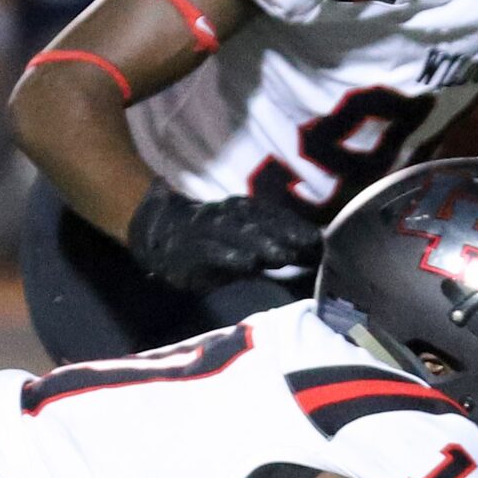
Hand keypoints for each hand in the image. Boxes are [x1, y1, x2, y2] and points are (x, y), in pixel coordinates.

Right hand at [127, 186, 324, 292]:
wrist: (158, 238)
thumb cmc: (211, 245)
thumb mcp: (243, 245)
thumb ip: (274, 249)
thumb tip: (313, 254)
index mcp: (241, 211)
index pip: (272, 215)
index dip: (295, 225)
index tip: (318, 240)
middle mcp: (226, 214)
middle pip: (259, 223)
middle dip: (285, 233)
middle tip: (308, 247)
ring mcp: (206, 229)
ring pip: (237, 233)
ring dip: (262, 244)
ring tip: (283, 256)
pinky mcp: (189, 248)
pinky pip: (210, 250)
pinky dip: (229, 256)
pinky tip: (246, 265)